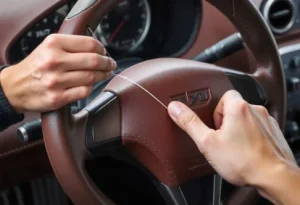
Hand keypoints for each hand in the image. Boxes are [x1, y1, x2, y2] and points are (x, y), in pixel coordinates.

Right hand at [0, 34, 115, 112]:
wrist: (14, 87)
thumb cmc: (35, 66)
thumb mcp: (48, 47)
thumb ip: (70, 45)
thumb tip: (97, 49)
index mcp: (53, 44)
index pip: (89, 44)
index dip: (102, 49)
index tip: (105, 52)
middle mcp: (54, 61)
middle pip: (94, 61)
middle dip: (107, 63)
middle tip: (111, 64)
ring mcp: (56, 81)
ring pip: (91, 77)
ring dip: (102, 76)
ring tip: (104, 74)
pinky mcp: (58, 98)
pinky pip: (84, 91)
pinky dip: (90, 88)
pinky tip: (89, 85)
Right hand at [168, 90, 295, 186]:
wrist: (273, 177)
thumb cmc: (243, 161)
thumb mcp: (208, 143)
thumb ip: (190, 123)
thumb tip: (175, 108)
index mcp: (238, 107)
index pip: (223, 95)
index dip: (215, 110)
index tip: (214, 125)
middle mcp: (255, 110)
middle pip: (233, 107)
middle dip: (225, 121)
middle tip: (222, 138)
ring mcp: (267, 122)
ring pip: (246, 118)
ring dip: (238, 128)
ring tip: (235, 146)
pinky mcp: (274, 133)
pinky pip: (257, 128)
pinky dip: (250, 135)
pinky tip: (246, 150)